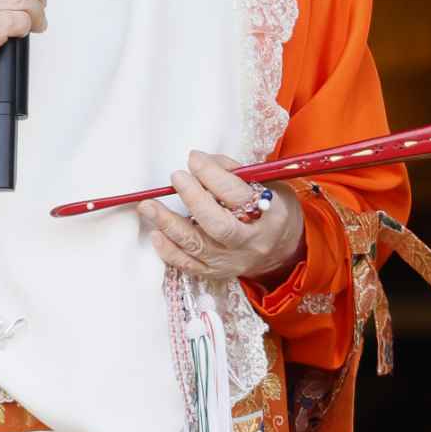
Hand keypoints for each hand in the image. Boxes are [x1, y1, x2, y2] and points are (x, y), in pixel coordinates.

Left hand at [136, 151, 304, 282]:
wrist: (283, 250)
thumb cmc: (269, 210)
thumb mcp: (266, 185)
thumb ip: (234, 172)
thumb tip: (201, 161)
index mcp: (269, 215)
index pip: (237, 195)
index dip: (212, 175)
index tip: (194, 159)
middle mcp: (251, 242)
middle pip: (218, 225)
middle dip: (193, 198)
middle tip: (176, 177)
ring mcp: (232, 260)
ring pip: (197, 246)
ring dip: (169, 224)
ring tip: (148, 205)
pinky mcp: (216, 272)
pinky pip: (188, 265)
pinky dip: (168, 250)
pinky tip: (156, 233)